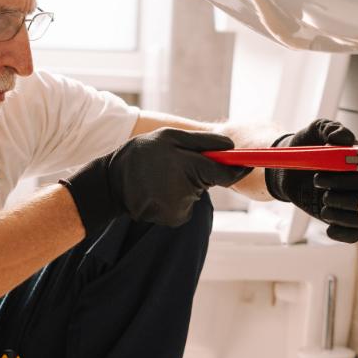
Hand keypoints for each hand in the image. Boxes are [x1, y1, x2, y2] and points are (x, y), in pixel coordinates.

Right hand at [62, 128, 250, 232]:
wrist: (110, 184)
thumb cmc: (141, 154)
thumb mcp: (169, 137)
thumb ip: (202, 143)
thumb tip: (231, 148)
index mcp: (189, 167)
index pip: (226, 173)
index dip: (237, 168)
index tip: (246, 163)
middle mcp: (187, 192)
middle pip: (209, 181)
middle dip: (200, 172)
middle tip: (176, 162)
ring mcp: (180, 209)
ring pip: (195, 193)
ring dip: (185, 185)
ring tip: (161, 176)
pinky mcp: (174, 219)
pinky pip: (185, 205)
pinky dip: (176, 198)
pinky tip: (159, 190)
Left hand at [264, 118, 357, 243]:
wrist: (288, 167)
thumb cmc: (308, 144)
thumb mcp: (317, 130)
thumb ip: (330, 129)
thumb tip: (344, 139)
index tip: (342, 168)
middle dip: (343, 189)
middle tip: (318, 179)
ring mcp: (356, 203)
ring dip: (340, 212)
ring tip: (323, 200)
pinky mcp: (344, 220)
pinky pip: (353, 235)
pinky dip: (341, 232)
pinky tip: (328, 227)